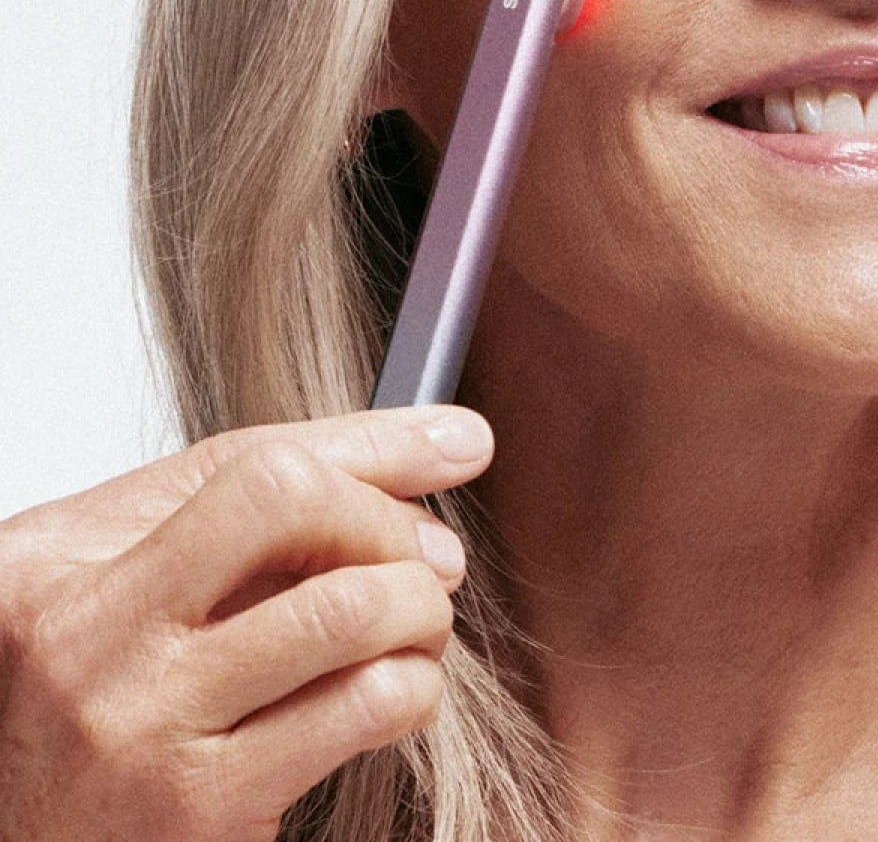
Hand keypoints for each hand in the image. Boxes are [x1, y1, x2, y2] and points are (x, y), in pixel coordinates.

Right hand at [0, 406, 494, 840]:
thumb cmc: (77, 711)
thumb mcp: (136, 577)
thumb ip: (271, 498)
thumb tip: (456, 439)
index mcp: (55, 562)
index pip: (251, 462)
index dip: (371, 452)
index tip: (447, 454)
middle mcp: (88, 637)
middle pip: (295, 502)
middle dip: (392, 523)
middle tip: (423, 562)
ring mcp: (141, 729)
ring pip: (349, 608)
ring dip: (420, 607)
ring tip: (414, 626)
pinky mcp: (198, 814)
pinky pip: (361, 706)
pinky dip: (412, 687)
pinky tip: (392, 693)